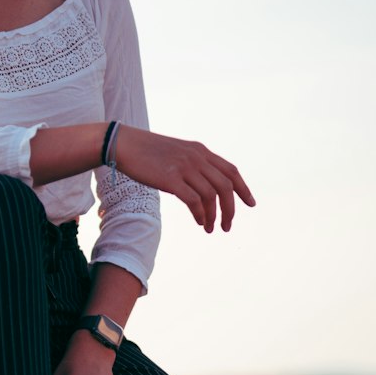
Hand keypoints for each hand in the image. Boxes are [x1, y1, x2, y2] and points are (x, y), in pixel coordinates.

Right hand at [117, 125, 255, 232]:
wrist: (124, 145)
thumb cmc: (147, 152)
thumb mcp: (177, 154)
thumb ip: (192, 165)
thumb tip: (203, 187)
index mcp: (201, 151)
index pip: (231, 171)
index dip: (243, 189)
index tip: (251, 203)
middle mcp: (197, 158)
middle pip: (226, 186)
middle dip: (231, 209)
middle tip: (227, 226)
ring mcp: (184, 167)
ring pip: (211, 195)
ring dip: (214, 216)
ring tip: (210, 229)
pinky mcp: (170, 179)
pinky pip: (193, 200)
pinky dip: (200, 214)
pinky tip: (199, 222)